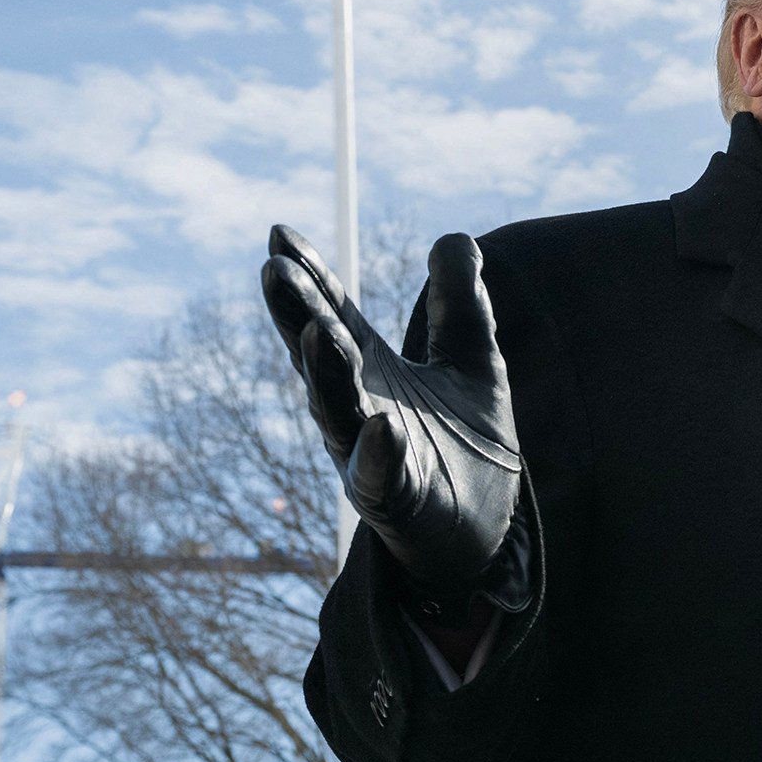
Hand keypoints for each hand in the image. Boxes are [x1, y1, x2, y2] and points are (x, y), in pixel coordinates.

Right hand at [261, 226, 522, 609]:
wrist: (485, 529)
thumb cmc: (467, 444)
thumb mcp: (475, 361)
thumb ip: (462, 304)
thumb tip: (454, 239)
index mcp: (371, 371)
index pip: (333, 313)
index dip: (310, 276)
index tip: (280, 233)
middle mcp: (358, 406)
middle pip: (320, 354)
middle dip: (298, 314)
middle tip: (275, 269)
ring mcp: (368, 453)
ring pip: (337, 411)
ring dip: (325, 373)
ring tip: (319, 332)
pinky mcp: (394, 500)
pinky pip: (381, 476)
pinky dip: (378, 451)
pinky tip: (381, 424)